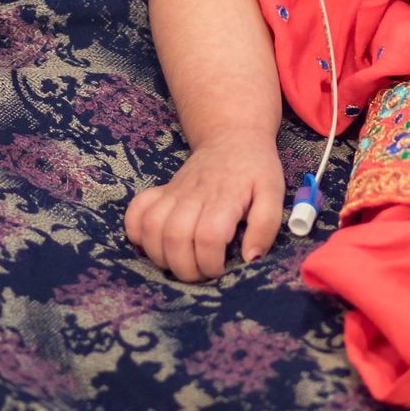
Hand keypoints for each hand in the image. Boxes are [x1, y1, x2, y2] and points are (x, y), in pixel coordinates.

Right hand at [124, 134, 284, 280]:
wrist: (231, 137)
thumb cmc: (254, 168)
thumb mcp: (273, 193)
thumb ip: (266, 226)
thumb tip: (251, 258)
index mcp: (224, 198)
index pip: (208, 237)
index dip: (211, 263)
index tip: (221, 269)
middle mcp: (194, 195)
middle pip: (175, 237)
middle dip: (185, 268)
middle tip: (201, 273)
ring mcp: (173, 193)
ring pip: (152, 228)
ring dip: (160, 256)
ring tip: (179, 263)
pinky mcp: (161, 192)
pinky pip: (136, 211)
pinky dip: (136, 232)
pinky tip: (151, 243)